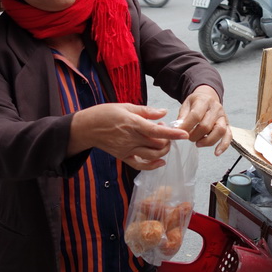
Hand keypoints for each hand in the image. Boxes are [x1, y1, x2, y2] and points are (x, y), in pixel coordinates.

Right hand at [69, 103, 188, 169]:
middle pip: (157, 144)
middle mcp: (131, 139)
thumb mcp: (126, 106)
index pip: (157, 131)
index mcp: (133, 124)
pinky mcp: (123, 157)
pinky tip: (160, 161)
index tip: (184, 134)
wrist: (87, 127)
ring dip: (163, 150)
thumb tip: (163, 112)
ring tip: (163, 141)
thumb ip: (146, 111)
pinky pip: (140, 165)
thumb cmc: (105, 113)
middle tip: (166, 131)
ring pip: (152, 155)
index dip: (172, 134)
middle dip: (168, 140)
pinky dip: (153, 165)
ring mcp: (127, 150)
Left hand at [176, 85, 231, 154]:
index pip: (196, 115)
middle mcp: (216, 108)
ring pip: (219, 131)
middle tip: (188, 137)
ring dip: (207, 141)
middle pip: (206, 125)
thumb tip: (178, 129)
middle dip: (194, 135)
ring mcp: (223, 117)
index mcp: (204, 101)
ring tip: (198, 143)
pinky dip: (223, 145)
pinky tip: (216, 153)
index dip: (186, 126)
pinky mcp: (228, 125)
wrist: (208, 97)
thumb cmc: (196, 103)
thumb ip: (182, 116)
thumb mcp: (186, 104)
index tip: (178, 133)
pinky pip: (228, 136)